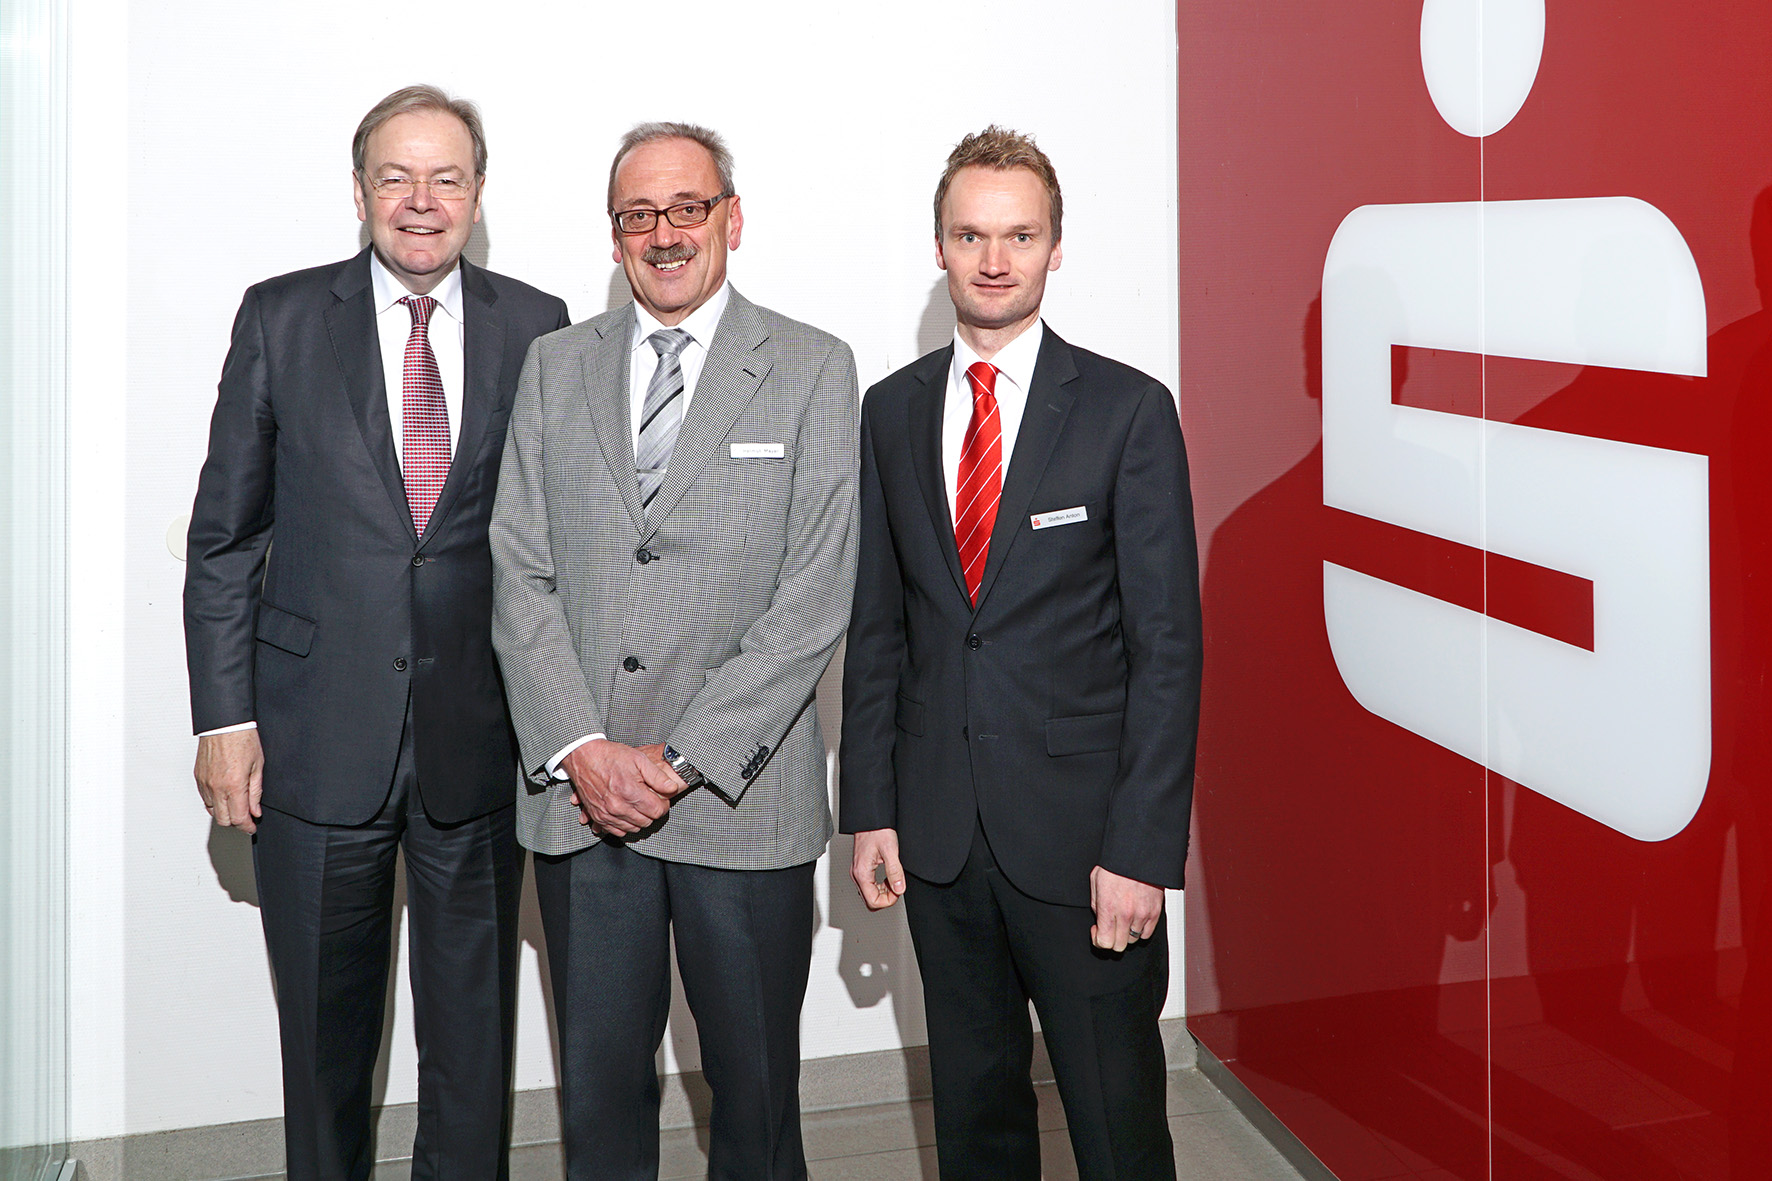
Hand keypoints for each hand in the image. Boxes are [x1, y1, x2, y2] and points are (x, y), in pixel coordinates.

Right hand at [195, 729, 264, 834]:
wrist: (225, 724)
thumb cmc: (243, 739)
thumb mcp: (258, 766)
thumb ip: (256, 792)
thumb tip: (255, 810)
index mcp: (234, 785)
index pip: (239, 817)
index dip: (247, 826)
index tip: (252, 827)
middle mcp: (216, 787)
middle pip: (223, 819)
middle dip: (236, 822)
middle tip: (246, 818)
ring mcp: (205, 783)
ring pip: (212, 810)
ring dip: (224, 812)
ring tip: (236, 806)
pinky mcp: (198, 777)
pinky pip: (204, 798)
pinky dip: (214, 802)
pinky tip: (224, 796)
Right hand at [563, 739, 686, 835]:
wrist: (584, 756)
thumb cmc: (612, 756)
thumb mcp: (639, 759)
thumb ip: (658, 776)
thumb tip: (672, 789)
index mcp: (630, 792)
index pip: (657, 811)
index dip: (663, 805)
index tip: (662, 798)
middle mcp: (618, 807)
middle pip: (646, 822)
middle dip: (652, 813)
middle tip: (650, 801)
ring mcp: (606, 813)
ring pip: (632, 828)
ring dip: (639, 820)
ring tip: (639, 806)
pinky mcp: (597, 816)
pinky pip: (616, 831)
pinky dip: (624, 825)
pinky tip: (627, 814)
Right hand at [850, 828, 905, 909]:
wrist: (869, 819)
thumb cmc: (877, 831)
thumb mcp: (890, 850)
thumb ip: (895, 871)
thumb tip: (899, 889)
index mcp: (862, 873)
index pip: (873, 901)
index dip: (889, 900)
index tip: (898, 890)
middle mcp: (857, 875)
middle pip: (870, 901)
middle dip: (886, 898)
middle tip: (897, 886)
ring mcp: (858, 872)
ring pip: (869, 894)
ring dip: (883, 892)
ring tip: (893, 880)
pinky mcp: (861, 868)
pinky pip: (869, 886)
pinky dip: (880, 886)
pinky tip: (887, 877)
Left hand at [1089, 866, 1163, 952]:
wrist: (1138, 852)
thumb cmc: (1117, 863)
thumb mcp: (1096, 881)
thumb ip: (1096, 904)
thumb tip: (1099, 918)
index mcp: (1108, 907)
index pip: (1104, 942)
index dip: (1098, 939)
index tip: (1097, 930)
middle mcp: (1126, 914)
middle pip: (1118, 946)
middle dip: (1111, 939)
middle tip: (1109, 927)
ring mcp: (1142, 914)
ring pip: (1133, 940)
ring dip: (1126, 933)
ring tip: (1123, 920)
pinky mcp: (1155, 912)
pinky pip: (1147, 933)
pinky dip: (1141, 930)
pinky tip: (1135, 919)